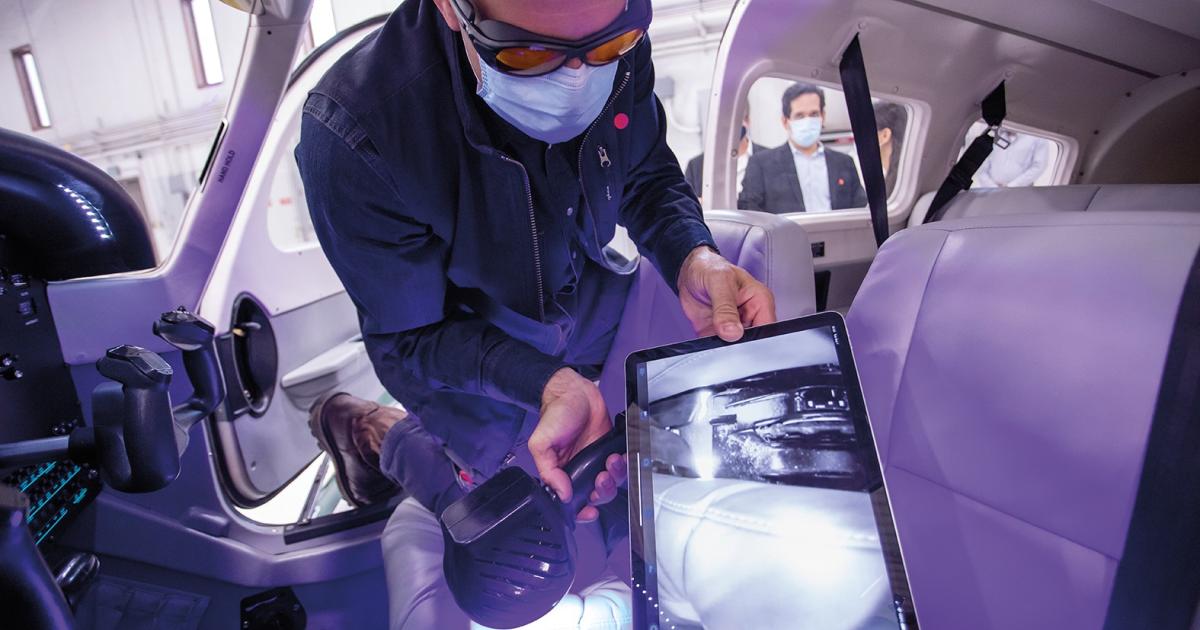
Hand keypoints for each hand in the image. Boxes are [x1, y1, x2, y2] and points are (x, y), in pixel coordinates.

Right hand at [529, 368, 628, 521]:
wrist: (573, 390)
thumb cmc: (555, 413)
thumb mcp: (541, 443)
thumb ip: (548, 470)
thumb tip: (561, 493)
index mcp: (562, 472)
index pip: (572, 501)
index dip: (582, 511)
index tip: (589, 510)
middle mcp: (580, 469)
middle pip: (597, 495)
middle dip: (602, 492)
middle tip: (600, 478)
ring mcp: (596, 459)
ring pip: (612, 482)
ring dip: (614, 476)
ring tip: (610, 461)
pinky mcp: (610, 447)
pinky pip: (622, 463)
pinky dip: (624, 463)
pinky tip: (618, 456)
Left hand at [677, 246, 776, 341]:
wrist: (688, 272)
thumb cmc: (709, 267)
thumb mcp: (719, 281)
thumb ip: (725, 308)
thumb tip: (732, 332)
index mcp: (760, 301)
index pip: (767, 328)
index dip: (756, 338)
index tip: (739, 340)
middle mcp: (750, 316)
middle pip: (753, 342)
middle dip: (739, 346)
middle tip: (723, 339)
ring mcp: (734, 327)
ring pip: (736, 348)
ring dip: (725, 349)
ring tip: (713, 337)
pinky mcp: (718, 334)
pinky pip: (718, 349)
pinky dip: (712, 349)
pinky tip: (706, 343)